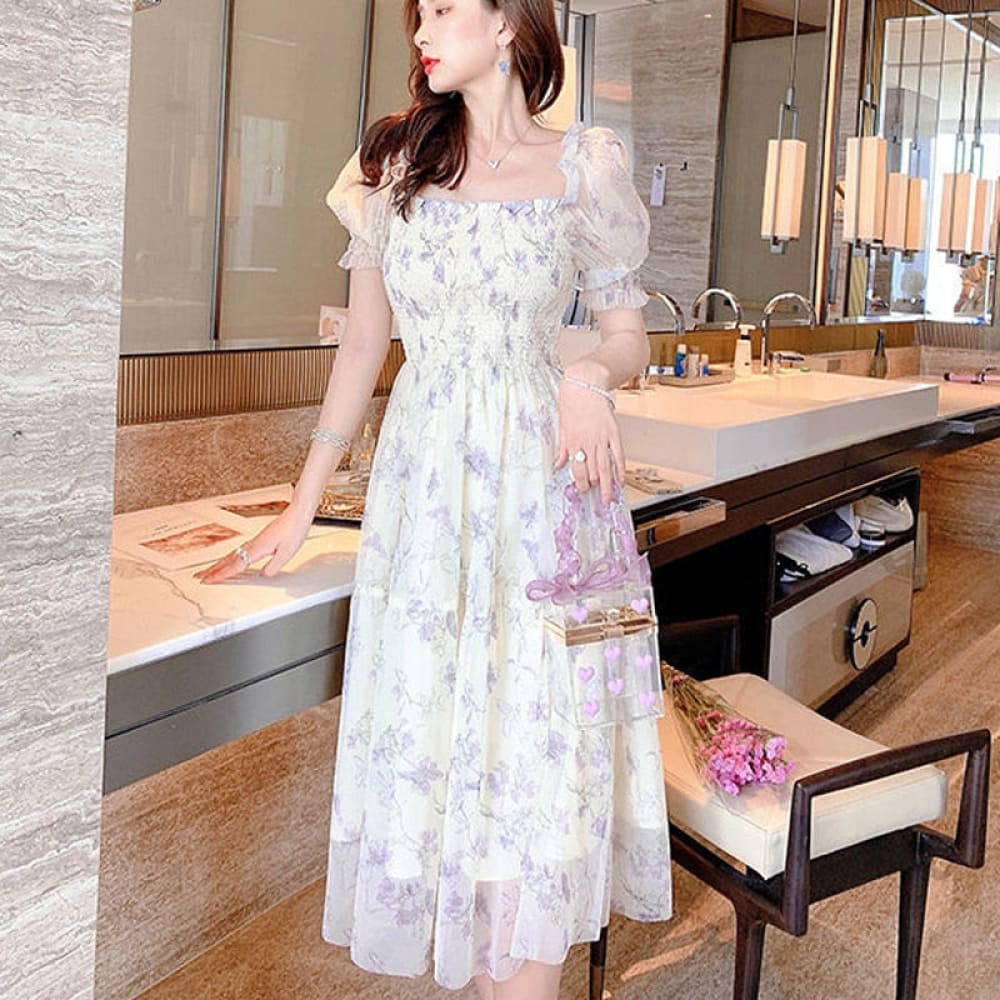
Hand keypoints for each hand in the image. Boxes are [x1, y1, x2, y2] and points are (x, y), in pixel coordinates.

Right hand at [195, 503, 313, 583]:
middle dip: (213, 569)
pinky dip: (230, 558)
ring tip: (209, 571)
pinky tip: (230, 560)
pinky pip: (239, 551)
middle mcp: (253, 544)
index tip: (208, 580)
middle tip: (199, 577)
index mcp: (258, 549)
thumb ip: (274, 565)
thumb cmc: (294, 530)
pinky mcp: (258, 539)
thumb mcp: (288, 552)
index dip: (221, 574)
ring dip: (219, 564)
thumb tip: (263, 575)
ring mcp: (255, 541)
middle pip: (228, 560)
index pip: (236, 565)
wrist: (298, 513)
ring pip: (232, 555)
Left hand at [554, 380, 623, 502]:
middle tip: (596, 496)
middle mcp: (587, 442)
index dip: (581, 483)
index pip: (577, 469)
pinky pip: (618, 454)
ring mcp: (601, 438)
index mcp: (572, 441)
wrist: (585, 382)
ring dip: (607, 485)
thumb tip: (558, 465)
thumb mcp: (562, 425)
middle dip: (593, 486)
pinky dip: (620, 469)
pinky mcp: (613, 432)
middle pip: (592, 471)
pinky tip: (620, 480)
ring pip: (605, 467)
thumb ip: (562, 447)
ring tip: (608, 497)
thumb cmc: (571, 401)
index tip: (583, 490)